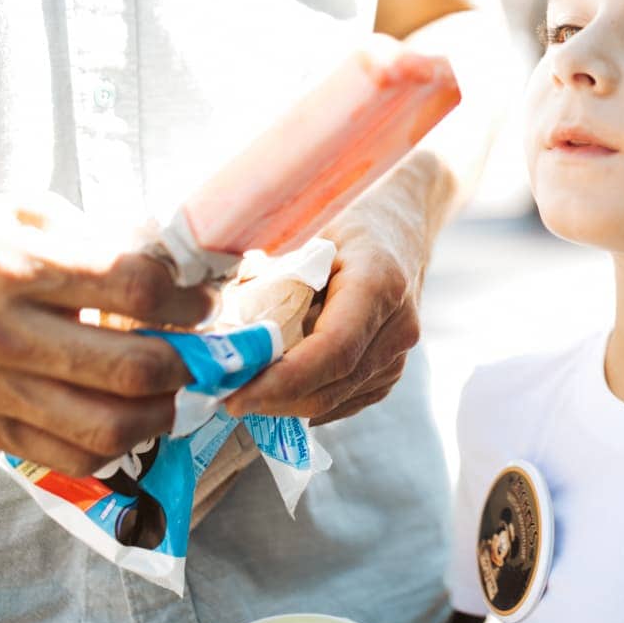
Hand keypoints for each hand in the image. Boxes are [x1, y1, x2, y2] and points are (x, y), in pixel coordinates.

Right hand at [0, 193, 214, 474]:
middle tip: (199, 353)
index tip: (204, 303)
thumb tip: (174, 272)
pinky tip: (127, 420)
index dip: (188, 301)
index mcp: (22, 267)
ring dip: (161, 415)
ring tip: (171, 393)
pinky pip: (69, 458)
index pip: (135, 291)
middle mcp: (7, 333)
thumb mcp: (27, 214)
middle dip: (188, 364)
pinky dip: (115, 448)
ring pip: (107, 428)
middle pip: (131, 369)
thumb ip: (100, 242)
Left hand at [225, 170, 437, 423]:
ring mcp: (401, 350)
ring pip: (338, 399)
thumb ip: (272, 280)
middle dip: (274, 400)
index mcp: (377, 283)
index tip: (235, 394)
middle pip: (332, 385)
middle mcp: (398, 324)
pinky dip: (309, 400)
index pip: (333, 351)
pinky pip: (347, 399)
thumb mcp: (305, 236)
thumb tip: (222, 328)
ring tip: (243, 389)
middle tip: (223, 396)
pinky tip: (278, 390)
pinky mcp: (394, 367)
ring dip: (288, 403)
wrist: (401, 222)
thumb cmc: (345, 218)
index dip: (282, 381)